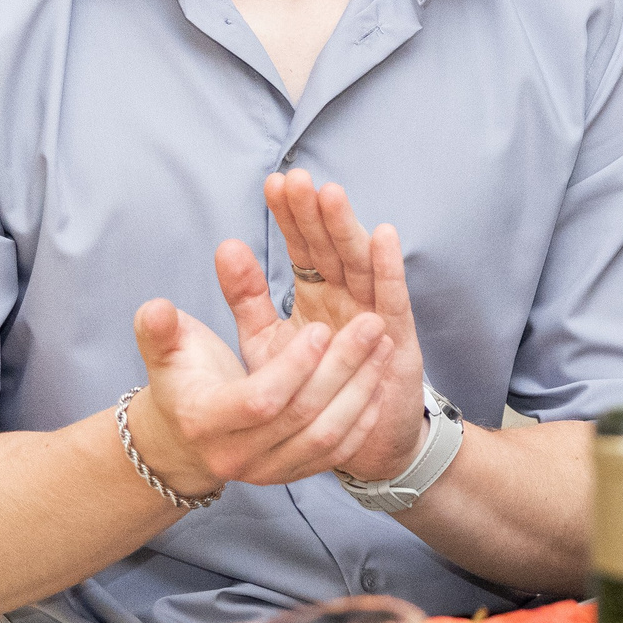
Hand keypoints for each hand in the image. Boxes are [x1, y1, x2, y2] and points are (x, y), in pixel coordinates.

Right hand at [128, 292, 392, 496]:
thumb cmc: (181, 380)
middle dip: (342, 367)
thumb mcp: (165, 351)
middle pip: (301, 416)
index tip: (320, 328)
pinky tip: (379, 379)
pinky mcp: (292, 474)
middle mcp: (235, 456)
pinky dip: (362, 417)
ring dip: (361, 389)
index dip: (294, 367)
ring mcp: (267, 471)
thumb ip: (159, 329)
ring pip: (326, 436)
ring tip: (382, 343)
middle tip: (370, 324)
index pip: (260, 401)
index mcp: (204, 421)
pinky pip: (336, 452)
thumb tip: (156, 308)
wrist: (184, 438)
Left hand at [216, 171, 430, 484]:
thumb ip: (248, 298)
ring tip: (331, 195)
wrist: (354, 443)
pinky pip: (393, 298)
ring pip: (359, 264)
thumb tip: (225, 245)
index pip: (303, 248)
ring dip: (347, 229)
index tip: (274, 184)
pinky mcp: (397, 338)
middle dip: (315, 214)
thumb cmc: (309, 389)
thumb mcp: (267, 341)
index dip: (290, 218)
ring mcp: (375, 314)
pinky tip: (383, 235)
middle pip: (330, 248)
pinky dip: (389, 268)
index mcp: (318, 294)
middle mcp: (348, 297)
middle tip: (298, 179)